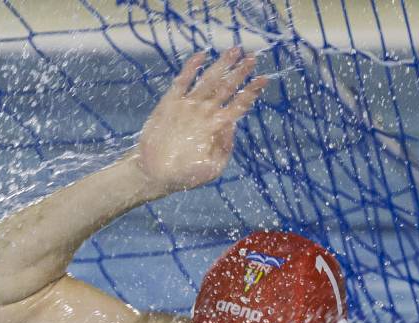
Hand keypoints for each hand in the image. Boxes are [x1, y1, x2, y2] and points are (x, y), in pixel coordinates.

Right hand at [133, 48, 267, 196]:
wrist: (154, 174)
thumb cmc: (184, 176)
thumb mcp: (212, 168)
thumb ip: (224, 148)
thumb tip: (232, 124)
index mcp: (217, 127)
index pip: (238, 105)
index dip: (251, 91)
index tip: (263, 78)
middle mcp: (205, 113)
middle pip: (227, 88)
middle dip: (240, 73)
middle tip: (253, 57)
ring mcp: (188, 107)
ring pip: (209, 81)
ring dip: (221, 66)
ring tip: (234, 50)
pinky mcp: (170, 104)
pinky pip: (182, 82)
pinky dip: (191, 69)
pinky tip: (201, 56)